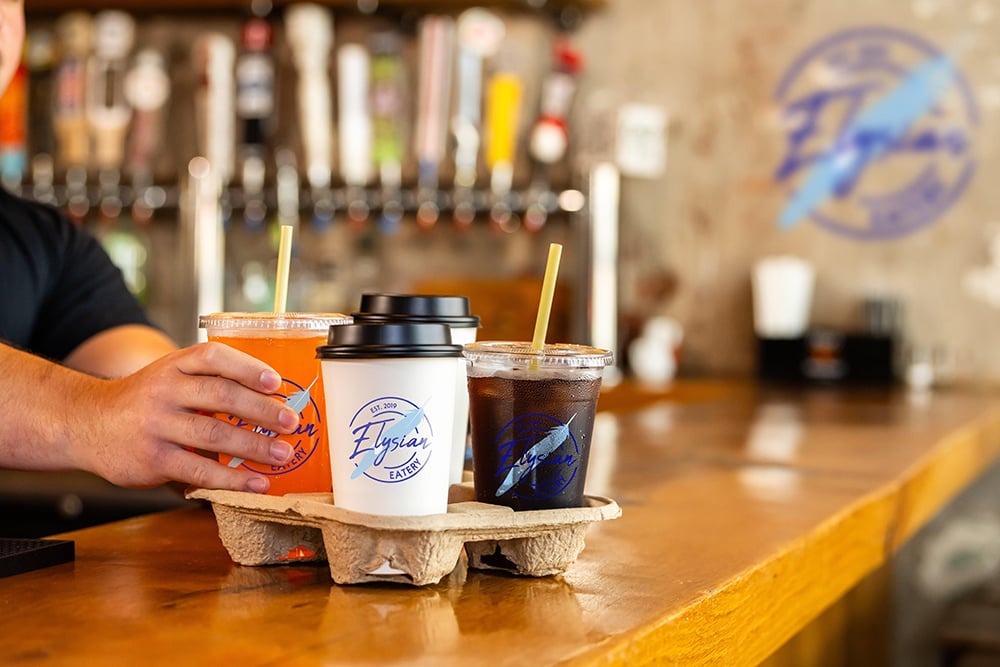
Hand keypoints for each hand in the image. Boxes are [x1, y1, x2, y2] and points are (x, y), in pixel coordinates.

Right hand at [67, 342, 299, 492]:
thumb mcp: (170, 376)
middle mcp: (165, 390)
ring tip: (282, 454)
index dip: (247, 368)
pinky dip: (231, 479)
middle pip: (221, 395)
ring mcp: (156, 425)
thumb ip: (210, 381)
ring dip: (254, 446)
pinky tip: (256, 484)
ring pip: (213, 433)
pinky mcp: (152, 459)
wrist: (86, 424)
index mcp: (175, 365)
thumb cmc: (146, 400)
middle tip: (292, 422)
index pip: (214, 357)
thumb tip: (273, 400)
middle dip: (262, 410)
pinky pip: (198, 469)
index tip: (276, 382)